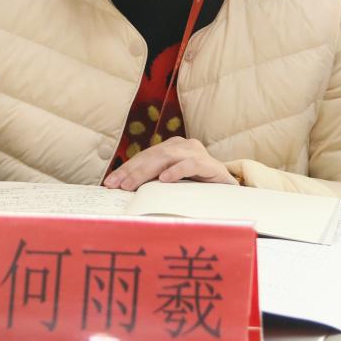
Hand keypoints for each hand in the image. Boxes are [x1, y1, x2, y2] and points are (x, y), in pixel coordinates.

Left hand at [102, 137, 237, 190]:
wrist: (231, 194)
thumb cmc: (198, 189)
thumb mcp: (173, 185)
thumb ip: (154, 183)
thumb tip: (123, 191)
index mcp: (172, 148)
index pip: (145, 157)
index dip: (126, 169)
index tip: (109, 183)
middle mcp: (183, 146)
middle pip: (153, 155)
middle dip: (132, 170)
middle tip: (117, 185)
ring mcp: (197, 152)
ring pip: (167, 157)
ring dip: (147, 171)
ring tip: (132, 184)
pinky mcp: (210, 164)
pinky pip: (191, 164)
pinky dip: (176, 170)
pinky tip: (164, 179)